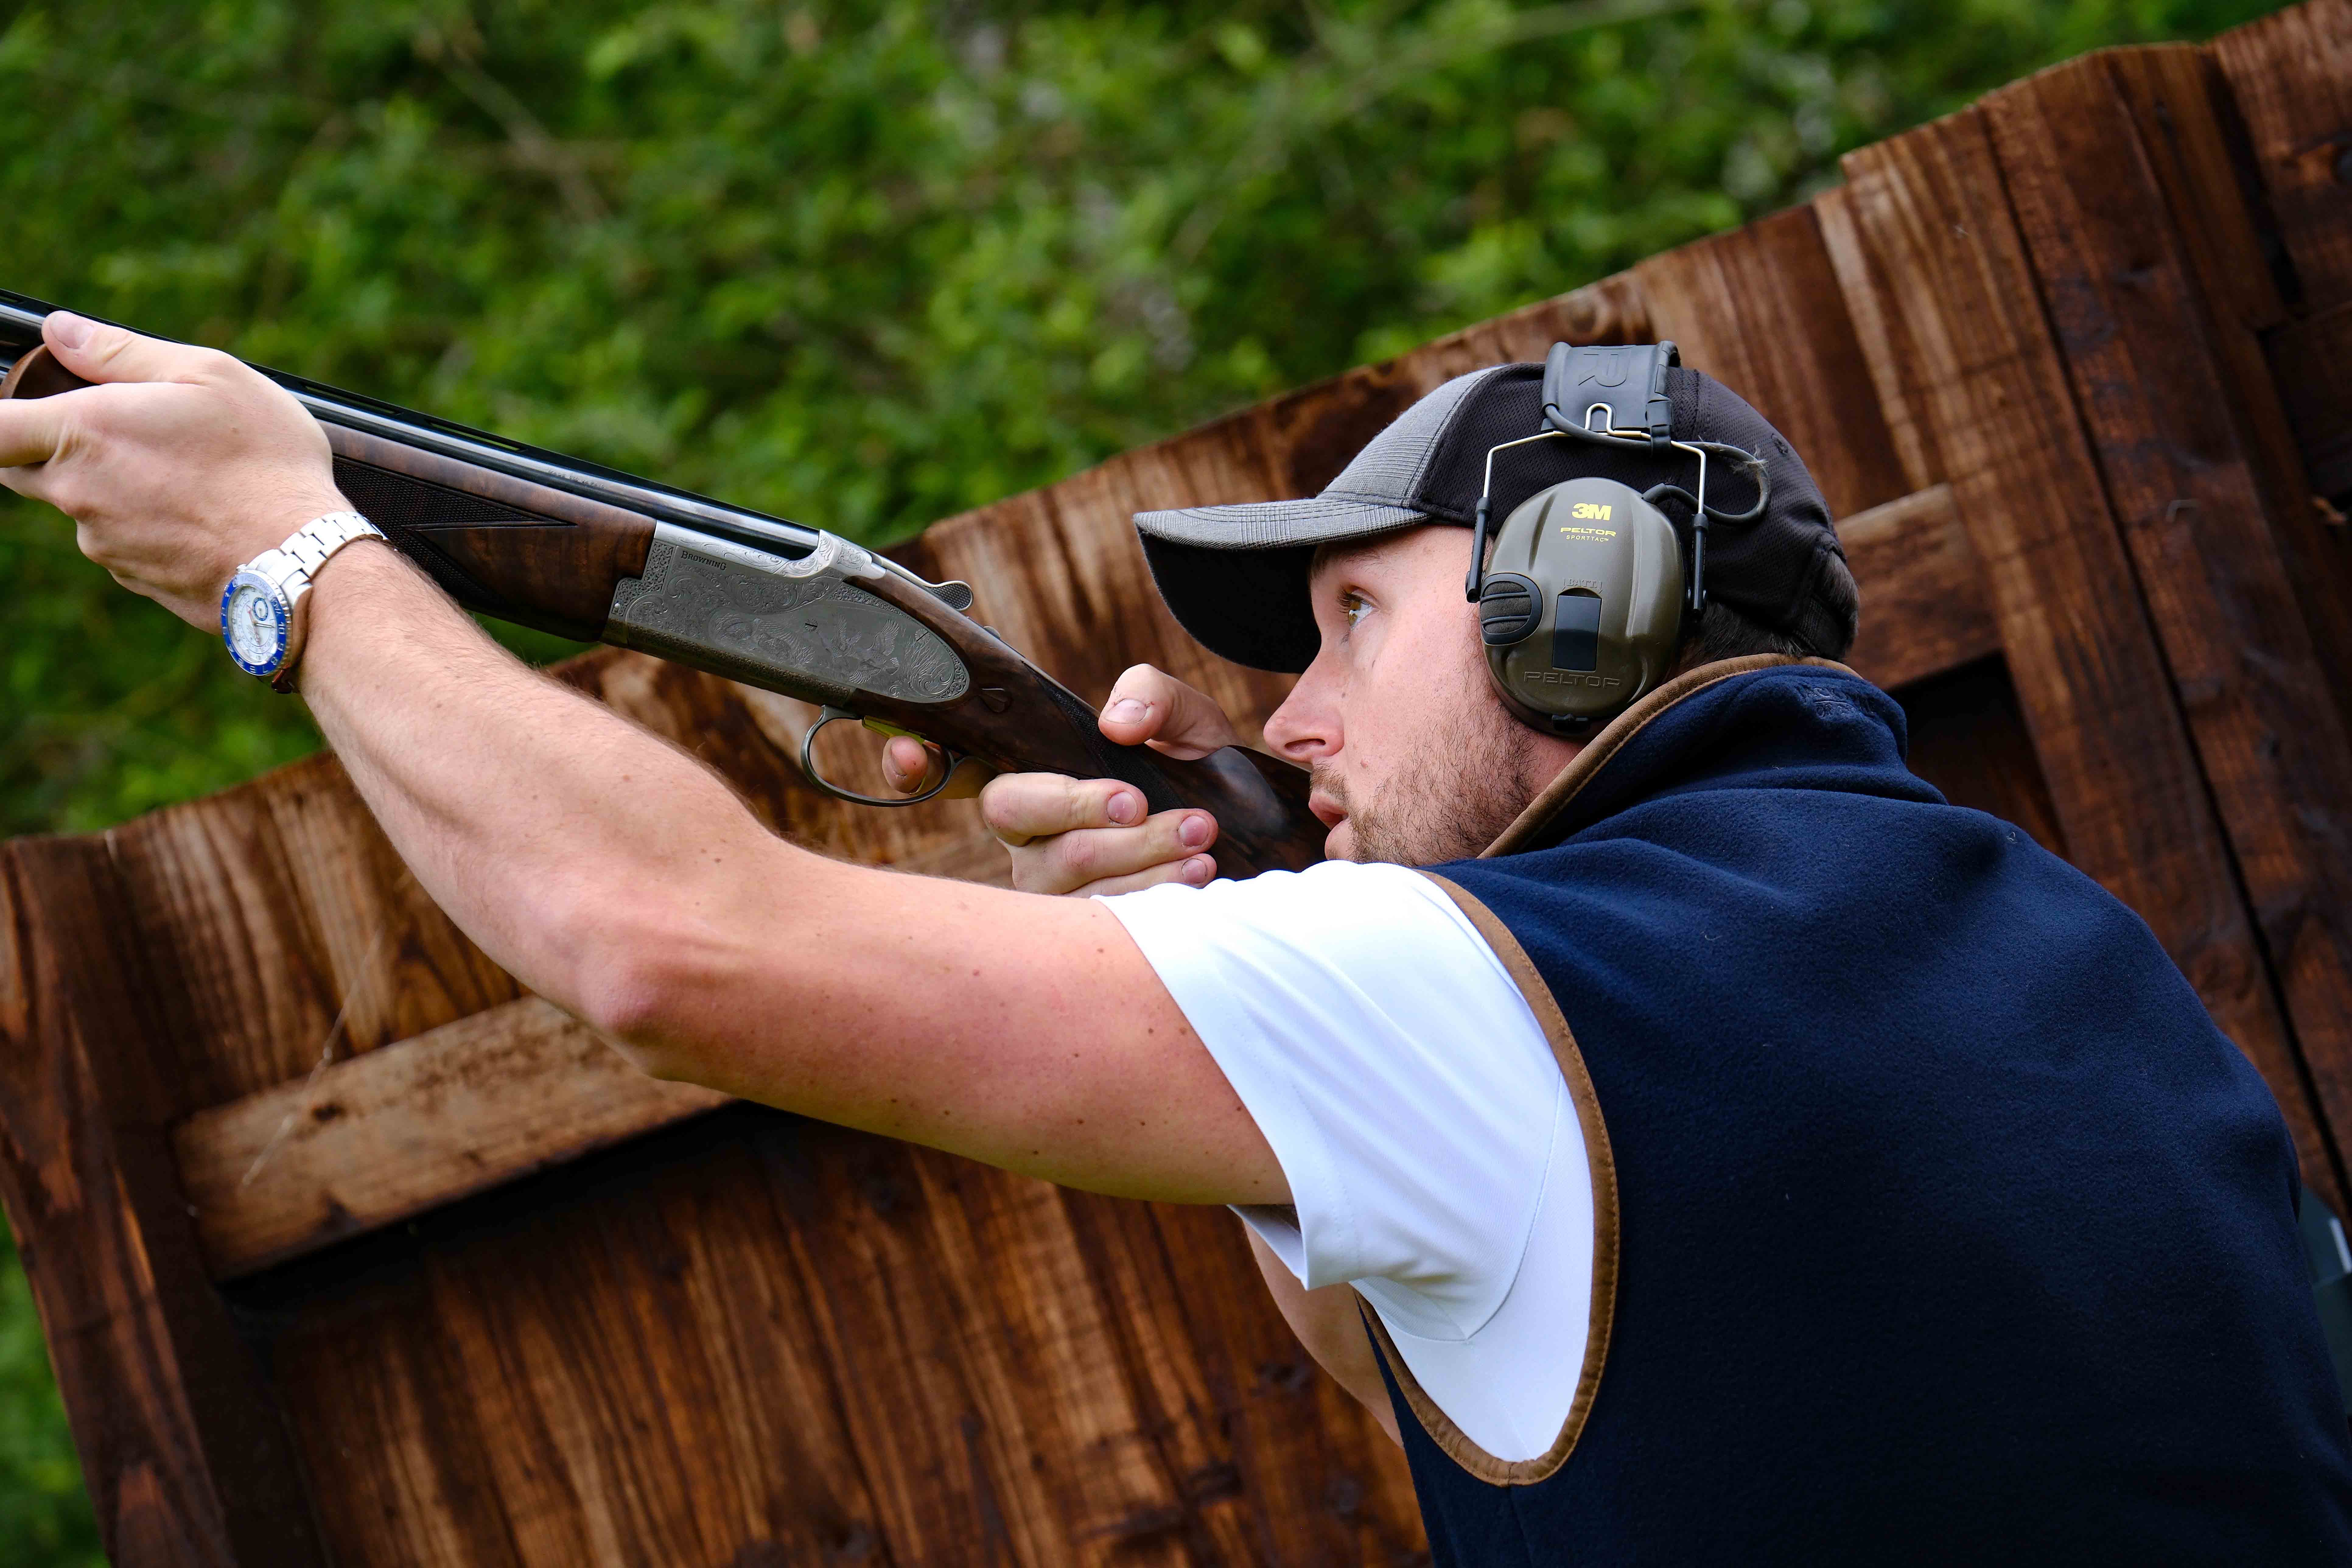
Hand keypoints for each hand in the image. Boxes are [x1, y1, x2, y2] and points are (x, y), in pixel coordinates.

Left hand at [0, 312, 350, 627]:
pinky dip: (154, 529)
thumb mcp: (209, 375)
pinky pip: (126, 545)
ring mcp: (105, 544)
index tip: (11, 406)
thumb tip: (59, 330)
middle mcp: (77, 494)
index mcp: (83, 432)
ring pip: (85, 507)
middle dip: (54, 448)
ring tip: (196, 479)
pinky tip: (209, 518)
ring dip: (120, 489)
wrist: (303, 564)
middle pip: (23, 468)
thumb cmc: (263, 462)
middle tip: (123, 433)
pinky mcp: (137, 581)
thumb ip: (121, 351)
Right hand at [882, 663, 1241, 894]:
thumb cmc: (1192, 771)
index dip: (918, 763)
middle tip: (1141, 802)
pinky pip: (1104, 914)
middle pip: (1018, 816)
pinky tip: (1196, 873)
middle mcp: (1025, 836)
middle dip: (1081, 806)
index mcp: (1030, 776)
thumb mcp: (1182, 718)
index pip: (952, 768)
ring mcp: (1049, 886)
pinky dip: (1157, 887)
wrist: (1244, 831)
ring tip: (1198, 835)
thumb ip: (1150, 696)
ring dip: (1139, 852)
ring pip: (1070, 869)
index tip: (913, 753)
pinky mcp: (1083, 932)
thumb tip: (1117, 724)